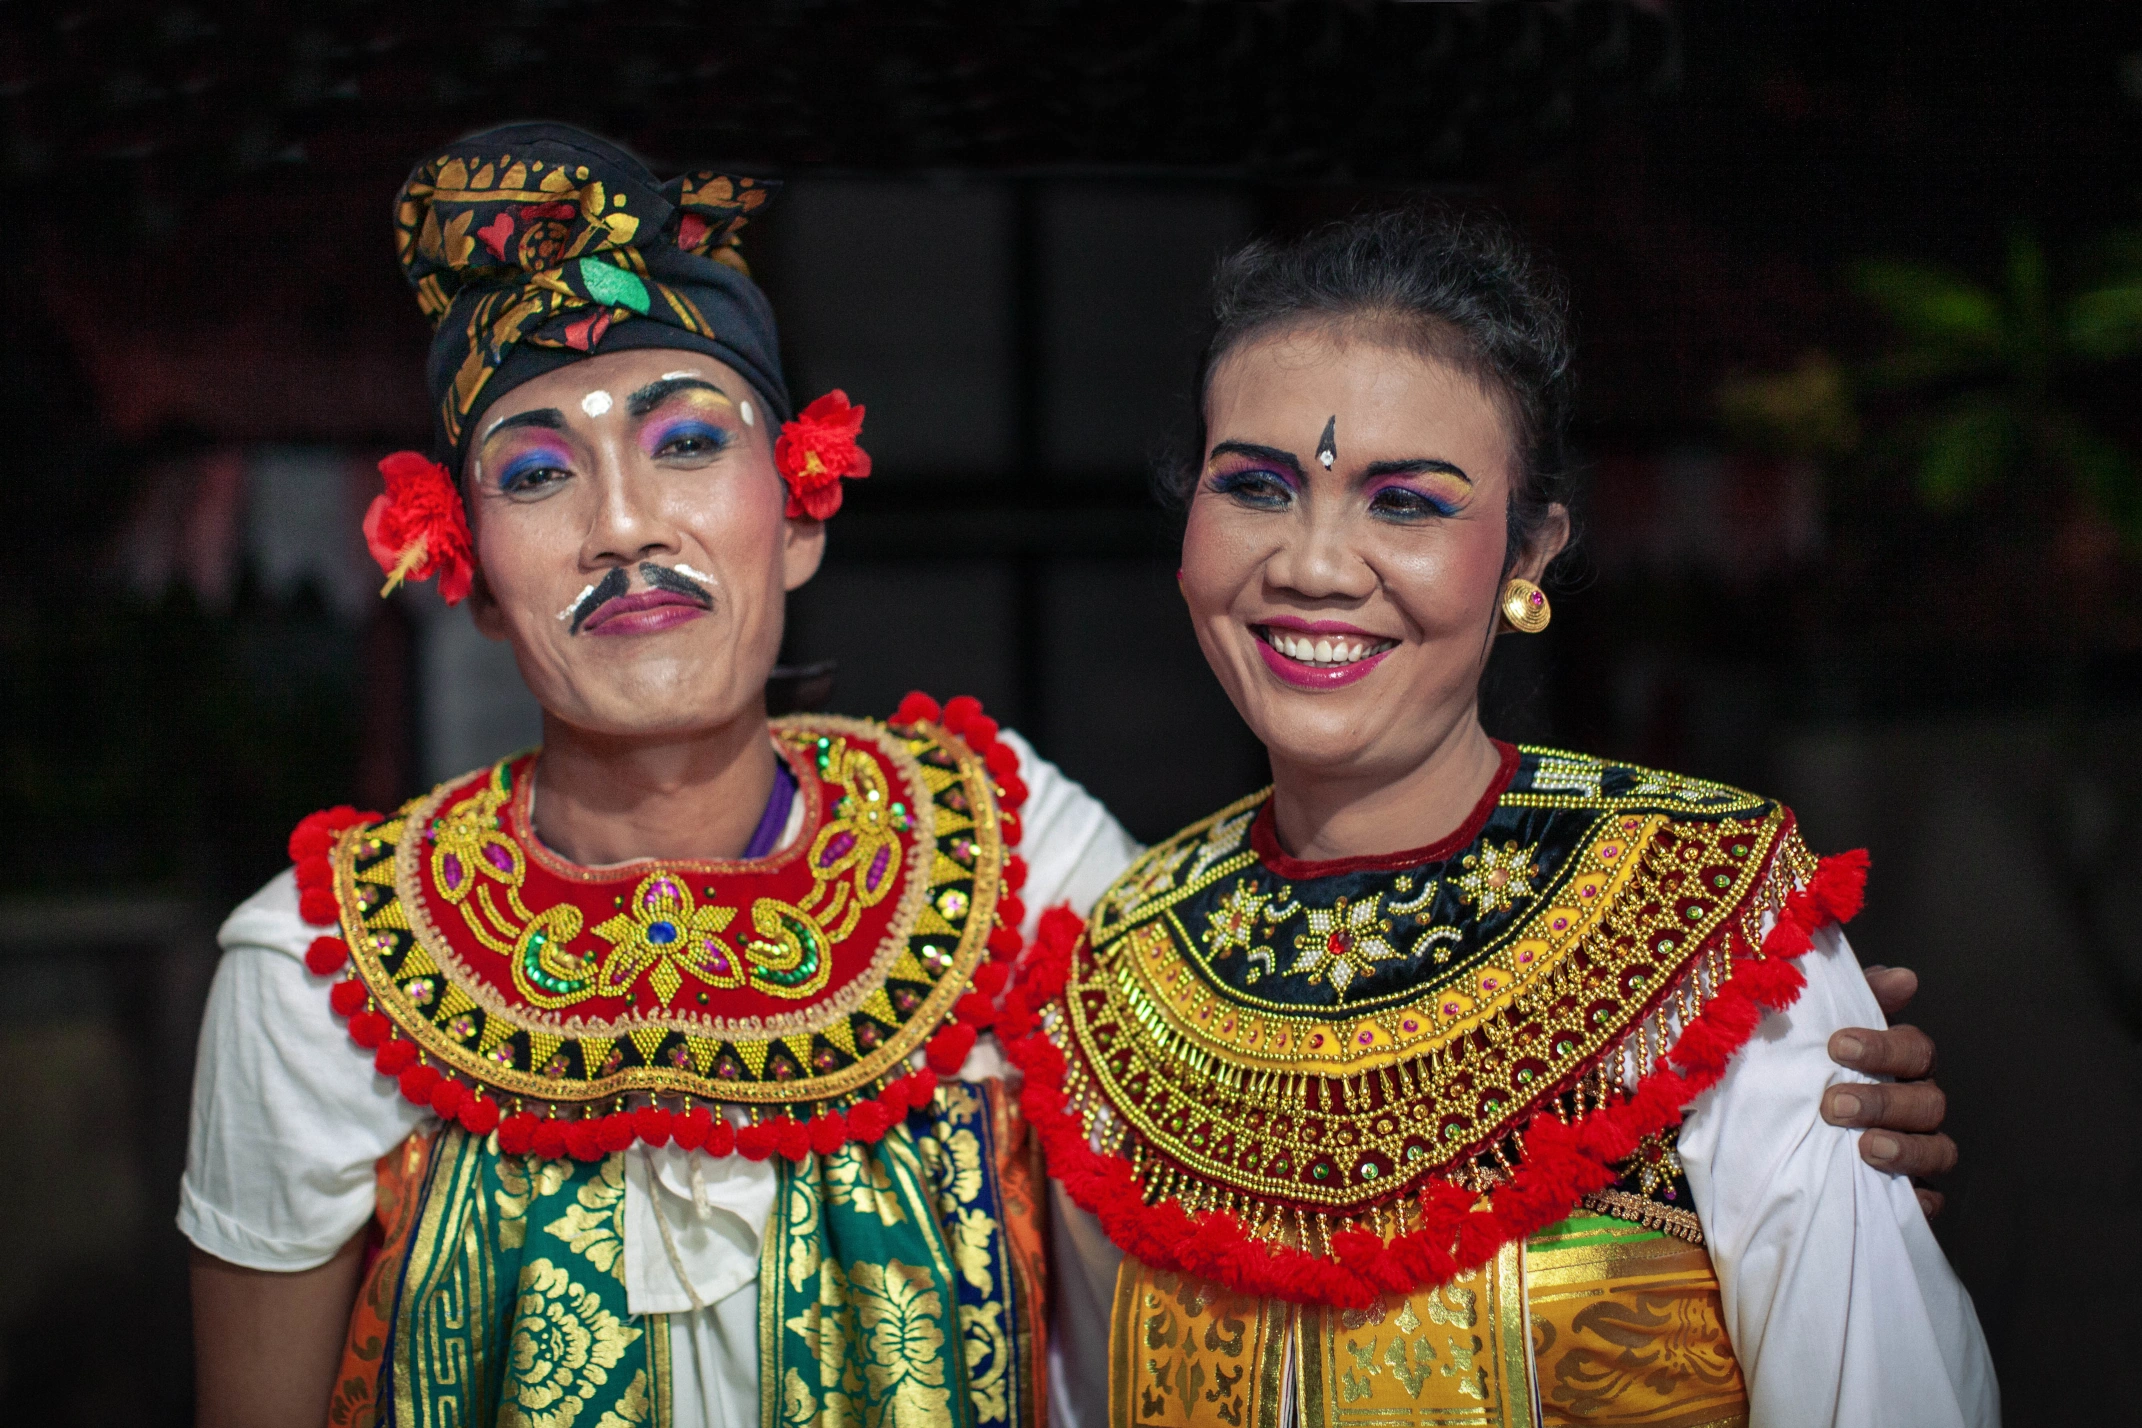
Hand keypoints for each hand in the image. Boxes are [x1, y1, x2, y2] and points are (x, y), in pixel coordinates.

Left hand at [1822, 965, 1956, 1217]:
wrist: (1763, 1139)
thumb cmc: (1797, 1073)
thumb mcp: (1811, 1034)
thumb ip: (1848, 1000)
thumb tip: (1903, 977)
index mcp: (1898, 1064)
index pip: (1915, 1048)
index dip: (1883, 1047)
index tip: (1837, 1046)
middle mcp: (1915, 1104)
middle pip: (1929, 1100)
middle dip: (1883, 1101)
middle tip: (1834, 1106)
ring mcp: (1916, 1150)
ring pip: (1940, 1149)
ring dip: (1905, 1148)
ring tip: (1863, 1148)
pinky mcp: (1907, 1195)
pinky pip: (1930, 1201)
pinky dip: (1918, 1199)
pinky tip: (1894, 1195)